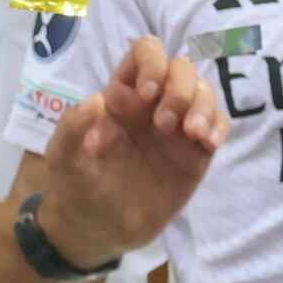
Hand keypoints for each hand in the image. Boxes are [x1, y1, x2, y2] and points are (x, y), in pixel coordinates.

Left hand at [33, 35, 228, 267]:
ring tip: (192, 135)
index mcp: (121, 95)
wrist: (100, 229)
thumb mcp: (63, 159)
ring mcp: (177, 126)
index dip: (152, 62)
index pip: (144, 53)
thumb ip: (72, 128)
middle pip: (181, 68)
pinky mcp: (196, 153)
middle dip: (180, 88)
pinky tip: (209, 142)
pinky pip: (218, 125)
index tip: (147, 92)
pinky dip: (219, 125)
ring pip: (204, 92)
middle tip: (164, 125)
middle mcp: (152, 104)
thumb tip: (96, 99)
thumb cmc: (77, 186)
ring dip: (203, 105)